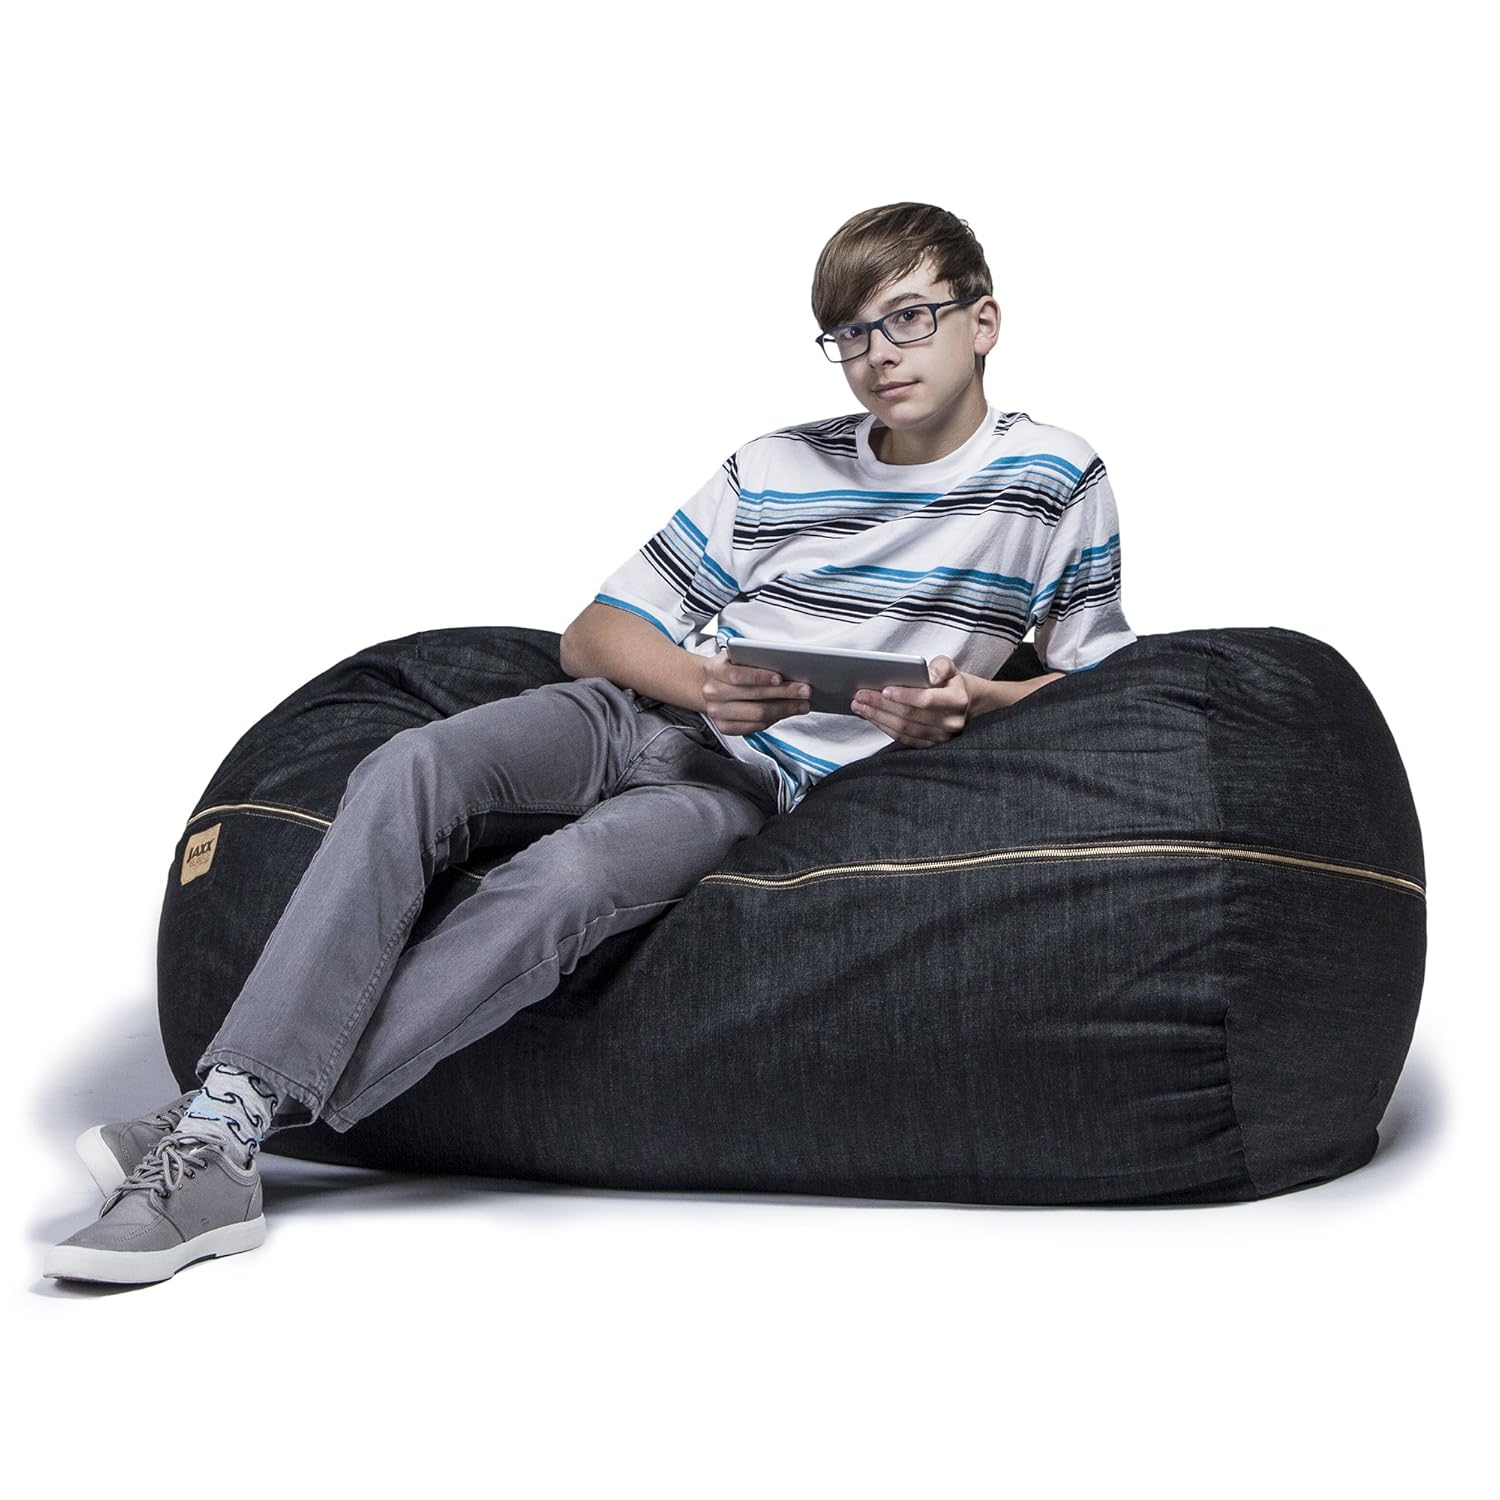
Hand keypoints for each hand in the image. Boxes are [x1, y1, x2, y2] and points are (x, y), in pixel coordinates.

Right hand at [701, 648, 812, 735]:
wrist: (709, 685)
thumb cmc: (730, 668)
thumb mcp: (737, 656)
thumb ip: (754, 658)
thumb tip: (787, 665)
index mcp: (713, 670)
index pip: (737, 675)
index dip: (759, 677)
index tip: (780, 677)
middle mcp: (712, 692)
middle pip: (753, 696)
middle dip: (783, 693)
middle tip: (805, 690)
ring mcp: (717, 712)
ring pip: (757, 714)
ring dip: (785, 709)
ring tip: (803, 704)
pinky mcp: (725, 727)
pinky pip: (755, 726)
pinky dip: (775, 719)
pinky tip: (788, 712)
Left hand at [850, 655, 969, 748]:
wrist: (962, 703)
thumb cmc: (949, 681)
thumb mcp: (949, 667)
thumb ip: (940, 666)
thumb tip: (929, 675)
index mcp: (957, 701)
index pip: (927, 700)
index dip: (904, 695)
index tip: (884, 689)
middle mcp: (951, 723)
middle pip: (910, 716)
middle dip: (882, 705)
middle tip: (860, 695)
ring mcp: (940, 738)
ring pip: (903, 729)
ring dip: (877, 717)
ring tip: (859, 705)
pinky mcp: (928, 745)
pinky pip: (902, 739)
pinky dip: (883, 727)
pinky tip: (870, 716)